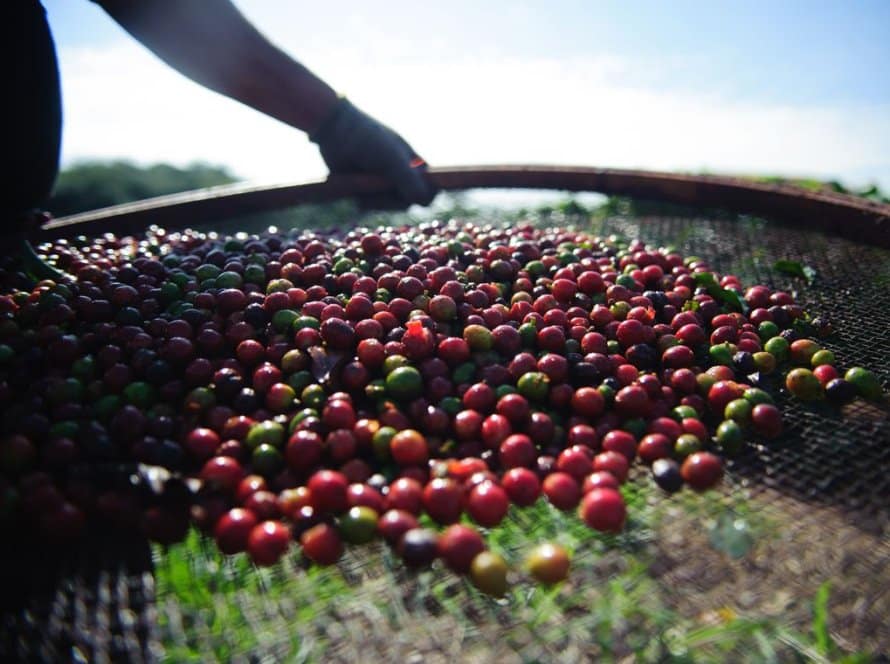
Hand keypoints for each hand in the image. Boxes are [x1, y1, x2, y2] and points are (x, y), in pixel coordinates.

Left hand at [310, 98, 437, 206]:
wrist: (335, 130)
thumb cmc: (369, 140)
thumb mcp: (392, 158)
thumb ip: (408, 179)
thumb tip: (423, 200)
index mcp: (415, 165)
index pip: (431, 189)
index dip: (426, 195)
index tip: (414, 196)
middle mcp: (402, 176)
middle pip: (408, 203)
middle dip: (394, 199)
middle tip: (379, 186)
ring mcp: (383, 184)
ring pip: (388, 206)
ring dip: (376, 199)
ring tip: (363, 182)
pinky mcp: (367, 190)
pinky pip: (371, 205)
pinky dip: (364, 199)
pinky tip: (356, 185)